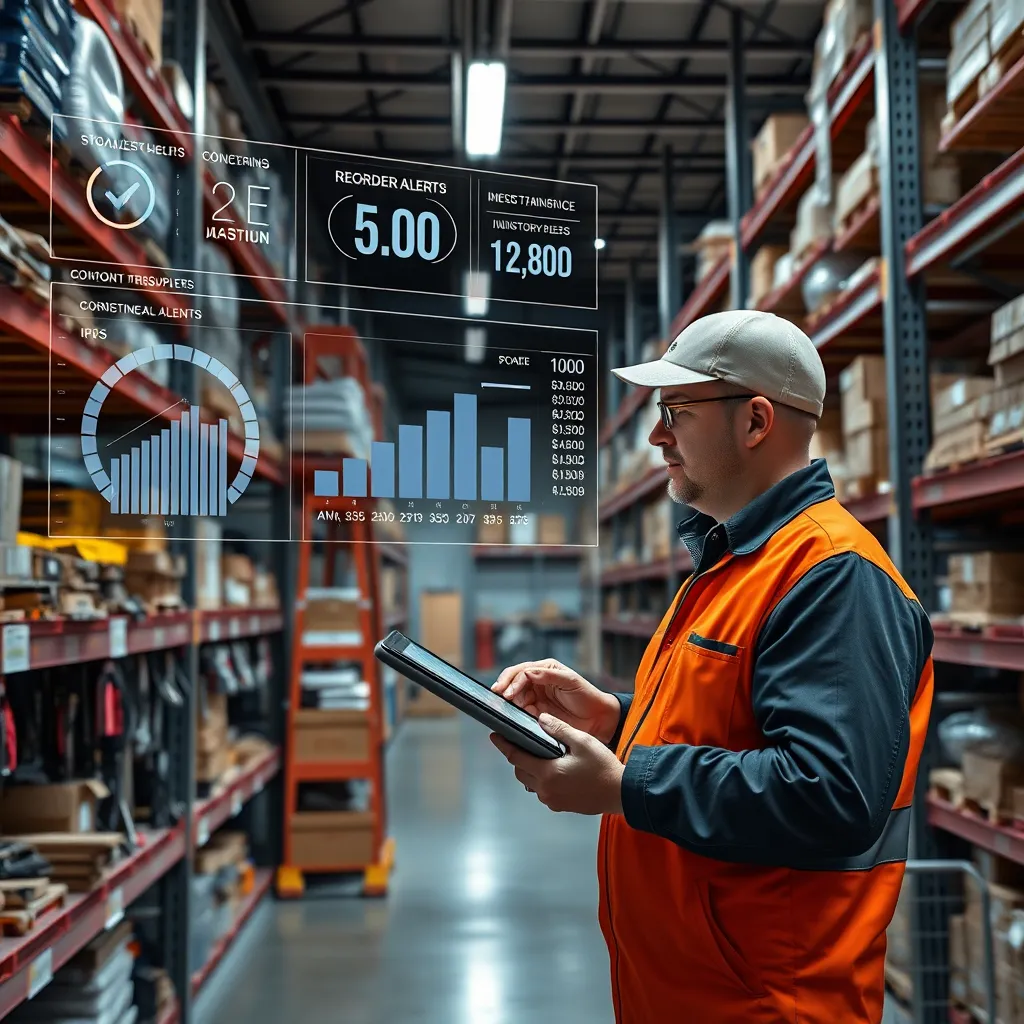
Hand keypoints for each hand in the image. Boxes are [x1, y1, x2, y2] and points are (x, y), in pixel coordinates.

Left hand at [490, 714, 624, 815]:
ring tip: (538, 754)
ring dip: (530, 769)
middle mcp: (546, 790)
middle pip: (520, 771)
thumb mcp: (582, 742)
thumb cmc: (604, 768)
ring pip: (531, 782)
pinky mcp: (561, 806)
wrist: (621, 793)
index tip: (494, 736)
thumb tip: (541, 719)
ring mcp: (553, 800)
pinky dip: (542, 779)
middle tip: (520, 742)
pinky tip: (553, 768)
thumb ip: (559, 729)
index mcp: (548, 773)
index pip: (516, 757)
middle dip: (517, 756)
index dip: (503, 745)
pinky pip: (543, 790)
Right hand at [491, 658, 621, 743]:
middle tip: (497, 697)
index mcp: (545, 669)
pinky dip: (516, 713)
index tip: (506, 692)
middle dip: (504, 688)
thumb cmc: (587, 696)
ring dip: (509, 701)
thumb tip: (528, 673)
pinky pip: (521, 712)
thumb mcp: (570, 680)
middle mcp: (538, 681)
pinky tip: (513, 716)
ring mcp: (536, 697)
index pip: (522, 671)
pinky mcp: (537, 713)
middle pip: (514, 682)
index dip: (512, 681)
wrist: (597, 719)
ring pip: (515, 697)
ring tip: (504, 708)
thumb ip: (548, 675)